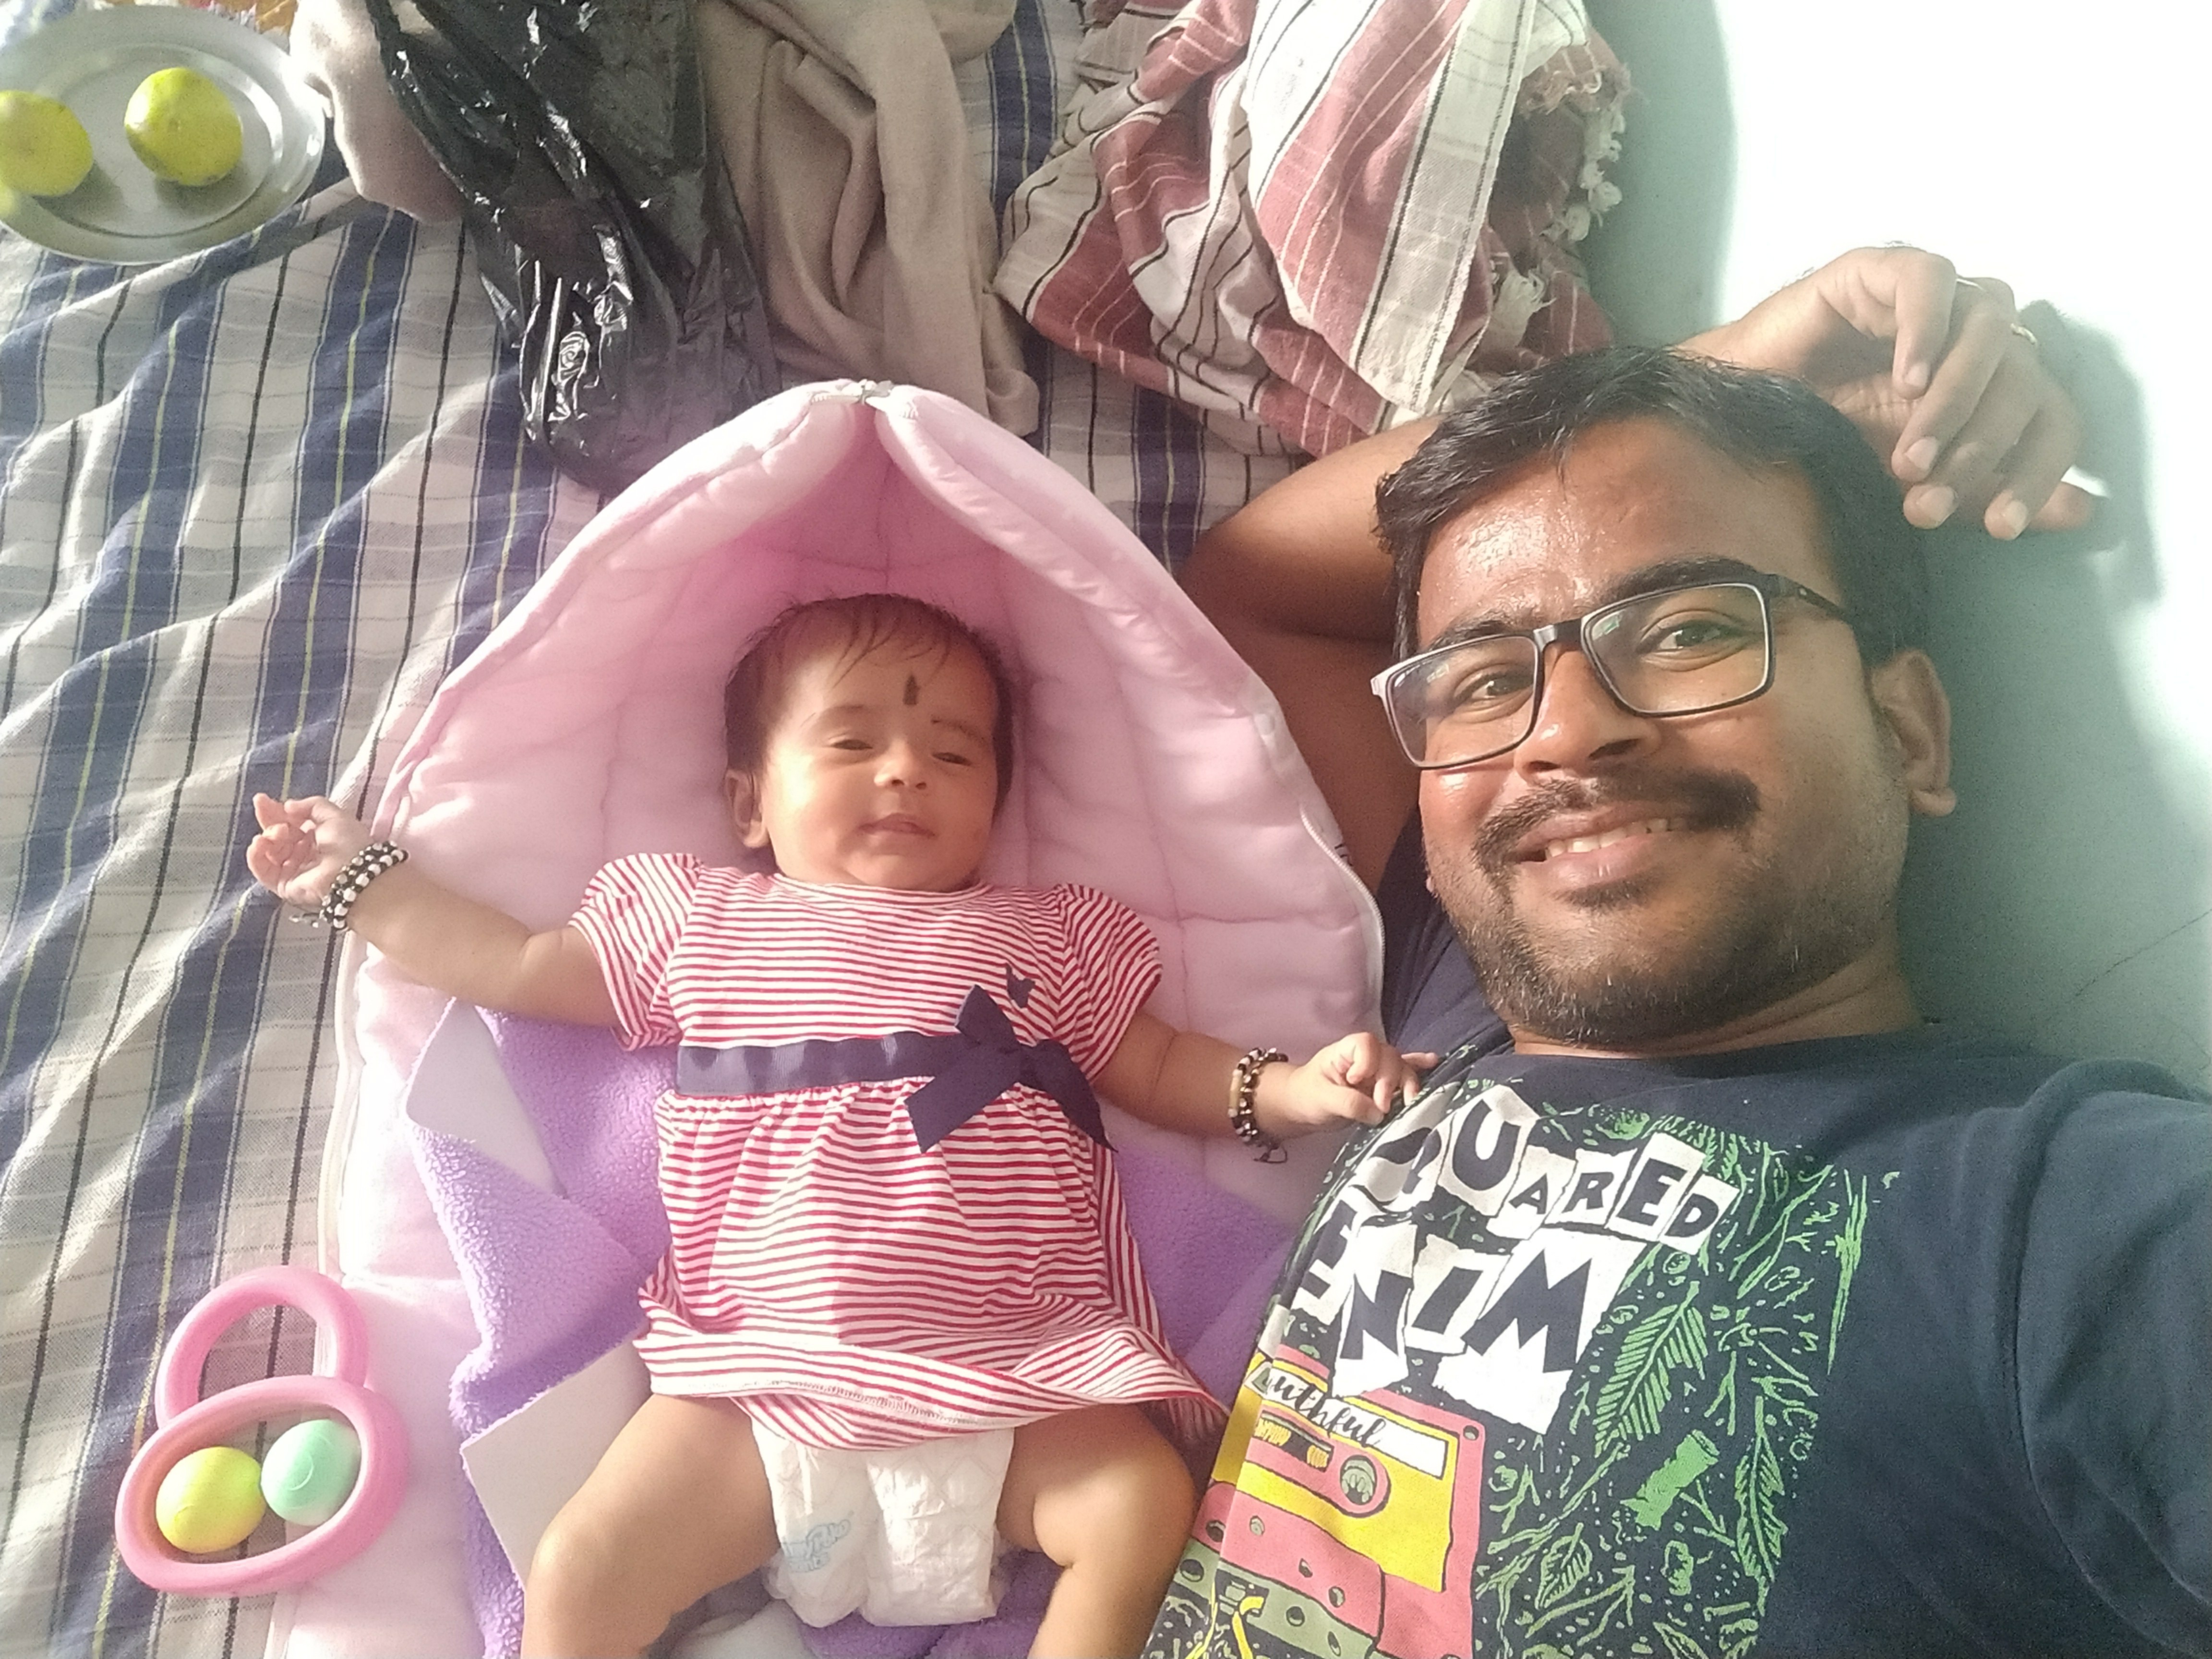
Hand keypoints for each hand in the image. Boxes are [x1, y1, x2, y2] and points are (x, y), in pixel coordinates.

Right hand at [246, 793, 371, 909]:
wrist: (351, 874)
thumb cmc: (348, 842)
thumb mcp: (334, 815)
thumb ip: (311, 805)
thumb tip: (287, 805)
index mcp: (317, 836)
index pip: (291, 822)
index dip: (276, 810)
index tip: (261, 799)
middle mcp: (304, 852)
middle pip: (277, 834)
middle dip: (268, 819)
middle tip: (261, 806)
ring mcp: (292, 869)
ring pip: (269, 850)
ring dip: (268, 836)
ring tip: (279, 832)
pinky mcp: (283, 885)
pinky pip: (263, 870)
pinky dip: (256, 855)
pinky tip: (259, 843)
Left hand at [1258, 1034, 1436, 1136]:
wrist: (1304, 1107)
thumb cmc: (1307, 1097)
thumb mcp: (1322, 1100)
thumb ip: (1349, 1104)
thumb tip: (1379, 1113)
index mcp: (1347, 1050)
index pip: (1366, 1045)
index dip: (1368, 1063)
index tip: (1356, 1082)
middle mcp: (1367, 1056)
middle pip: (1390, 1058)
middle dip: (1389, 1082)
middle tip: (1382, 1106)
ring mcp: (1379, 1069)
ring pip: (1402, 1068)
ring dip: (1408, 1083)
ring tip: (1410, 1100)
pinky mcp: (1385, 1084)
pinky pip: (1406, 1071)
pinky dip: (1419, 1067)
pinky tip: (1434, 1061)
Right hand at [1685, 246, 2091, 539]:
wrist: (1738, 416)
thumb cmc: (1825, 445)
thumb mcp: (1915, 485)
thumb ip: (1986, 492)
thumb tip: (2080, 511)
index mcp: (1994, 384)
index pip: (2053, 417)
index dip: (2038, 472)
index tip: (2000, 526)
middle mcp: (1975, 335)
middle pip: (2024, 379)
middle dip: (1979, 449)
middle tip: (1925, 494)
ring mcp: (1935, 297)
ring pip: (1989, 328)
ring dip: (1958, 399)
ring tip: (1909, 452)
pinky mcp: (1883, 269)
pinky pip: (1932, 282)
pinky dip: (1928, 330)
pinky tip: (1905, 380)